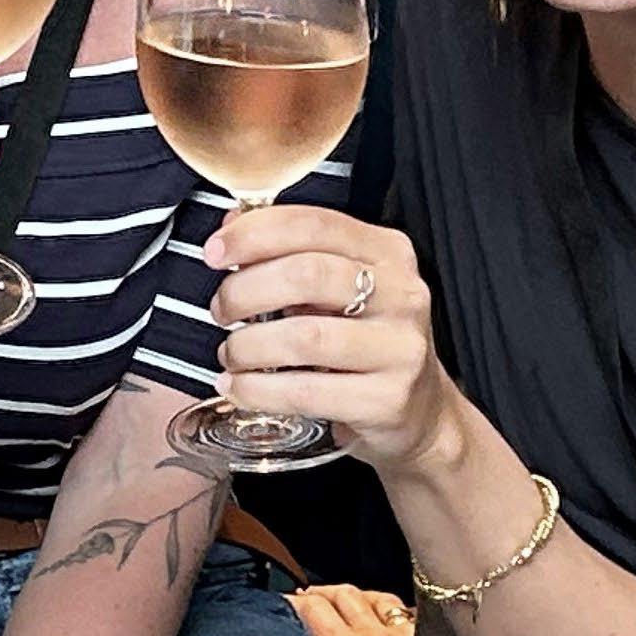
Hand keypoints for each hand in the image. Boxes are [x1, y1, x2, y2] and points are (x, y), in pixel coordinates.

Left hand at [205, 207, 459, 470]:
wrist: (419, 411)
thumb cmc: (367, 343)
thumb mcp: (339, 288)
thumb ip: (290, 253)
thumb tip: (233, 224)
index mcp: (388, 252)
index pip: (314, 224)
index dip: (255, 234)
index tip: (216, 252)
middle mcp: (402, 294)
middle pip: (307, 274)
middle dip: (245, 290)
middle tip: (222, 309)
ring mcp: (400, 348)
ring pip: (304, 337)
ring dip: (248, 345)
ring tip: (231, 353)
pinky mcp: (388, 399)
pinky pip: (307, 392)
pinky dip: (258, 390)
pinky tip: (240, 387)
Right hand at [290, 585, 414, 635]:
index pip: (310, 610)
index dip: (294, 602)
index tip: (283, 603)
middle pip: (340, 596)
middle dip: (321, 592)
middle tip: (309, 596)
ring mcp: (401, 635)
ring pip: (374, 598)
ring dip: (357, 595)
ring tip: (348, 597)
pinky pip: (409, 612)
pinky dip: (398, 610)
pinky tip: (398, 613)